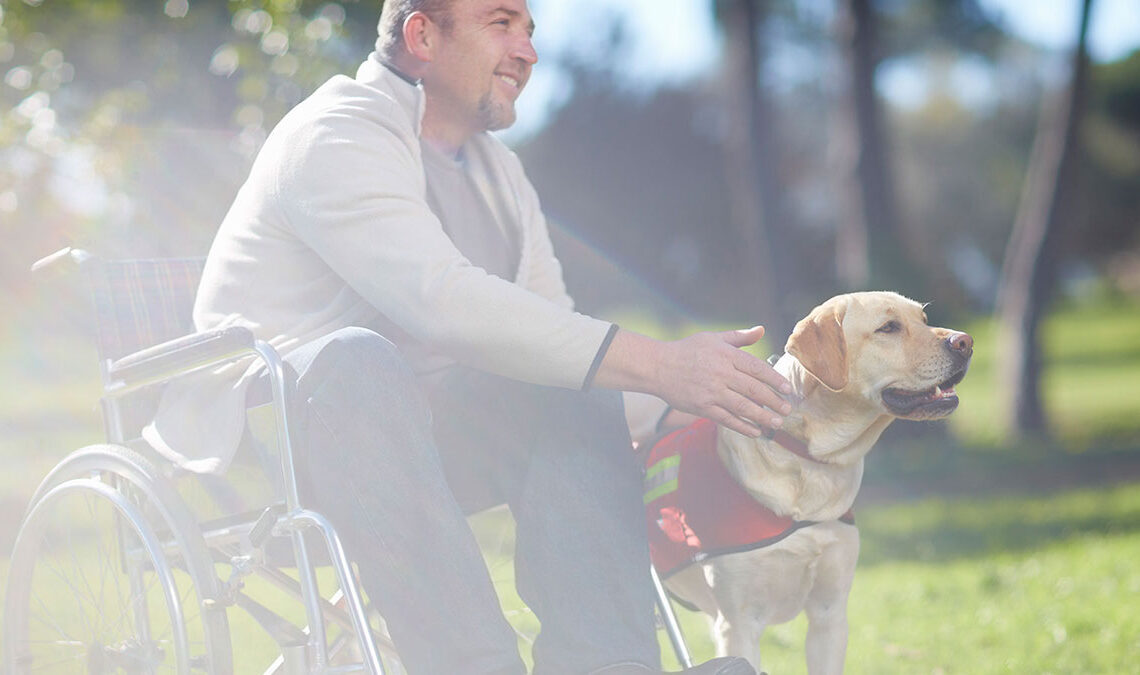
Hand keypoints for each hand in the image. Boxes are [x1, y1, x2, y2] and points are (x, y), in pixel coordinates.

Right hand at [595, 326, 792, 437]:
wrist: (657, 366)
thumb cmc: (687, 350)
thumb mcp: (713, 338)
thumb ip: (739, 337)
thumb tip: (761, 330)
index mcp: (725, 355)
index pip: (756, 368)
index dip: (774, 379)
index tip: (787, 389)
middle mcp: (720, 373)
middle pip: (753, 389)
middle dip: (773, 401)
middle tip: (788, 410)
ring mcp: (711, 392)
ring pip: (743, 406)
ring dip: (762, 417)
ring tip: (777, 423)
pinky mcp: (702, 407)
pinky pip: (727, 419)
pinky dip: (743, 426)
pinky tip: (756, 432)